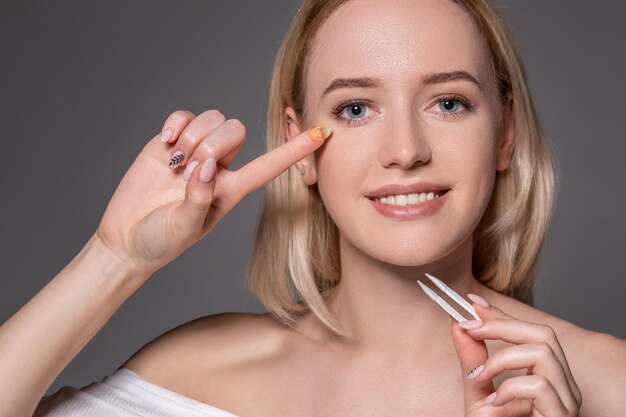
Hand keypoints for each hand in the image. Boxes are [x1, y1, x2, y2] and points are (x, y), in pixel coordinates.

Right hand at [95, 109, 328, 275]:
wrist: (126, 239)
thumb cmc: (161, 241)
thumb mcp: (183, 228)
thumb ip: (198, 200)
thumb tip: (206, 167)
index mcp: (231, 190)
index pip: (268, 166)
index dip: (294, 152)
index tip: (322, 135)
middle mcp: (218, 167)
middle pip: (235, 131)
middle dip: (213, 145)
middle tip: (188, 170)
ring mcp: (193, 152)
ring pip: (212, 119)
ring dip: (193, 138)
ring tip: (174, 164)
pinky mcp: (169, 142)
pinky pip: (184, 116)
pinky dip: (176, 124)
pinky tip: (165, 143)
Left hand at [451, 298, 582, 416]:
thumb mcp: (478, 391)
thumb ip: (472, 359)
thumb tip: (459, 323)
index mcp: (547, 377)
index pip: (531, 333)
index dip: (501, 314)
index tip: (471, 303)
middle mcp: (562, 387)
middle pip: (544, 334)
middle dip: (501, 324)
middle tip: (468, 326)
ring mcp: (566, 404)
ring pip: (544, 353)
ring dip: (502, 359)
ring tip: (480, 377)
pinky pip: (539, 387)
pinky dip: (509, 389)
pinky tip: (493, 405)